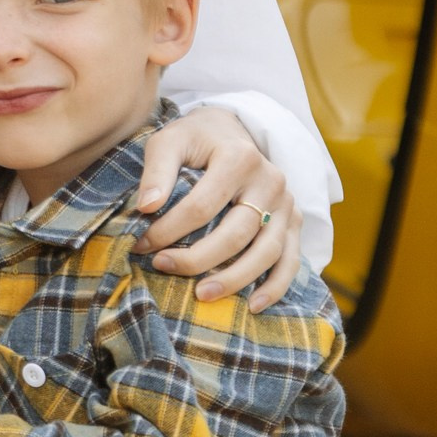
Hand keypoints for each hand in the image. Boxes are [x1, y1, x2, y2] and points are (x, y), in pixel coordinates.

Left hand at [137, 108, 300, 310]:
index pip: (202, 206)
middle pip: (237, 233)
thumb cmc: (195, 140)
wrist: (232, 131)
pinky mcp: (294, 222)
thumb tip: (146, 207)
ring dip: (234, 279)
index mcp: (239, 157)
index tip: (142, 244)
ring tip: (201, 296)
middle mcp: (270, 180)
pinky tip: (252, 306)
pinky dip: (275, 287)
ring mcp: (287, 204)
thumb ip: (157, 171)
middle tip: (163, 267)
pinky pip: (290, 260)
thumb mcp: (169, 141)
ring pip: (267, 252)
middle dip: (198, 258)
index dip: (169, 230)